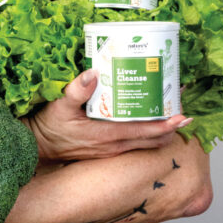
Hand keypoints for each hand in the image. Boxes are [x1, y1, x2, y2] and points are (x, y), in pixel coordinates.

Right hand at [25, 70, 192, 161]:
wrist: (38, 146)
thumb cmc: (50, 127)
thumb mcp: (59, 105)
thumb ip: (76, 90)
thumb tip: (92, 73)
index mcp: (108, 135)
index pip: (146, 132)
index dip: (168, 124)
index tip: (184, 114)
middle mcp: (115, 145)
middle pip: (154, 140)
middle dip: (172, 125)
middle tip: (180, 104)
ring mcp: (112, 149)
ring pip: (146, 143)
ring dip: (161, 129)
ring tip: (168, 108)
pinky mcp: (108, 149)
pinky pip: (136, 143)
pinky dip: (147, 132)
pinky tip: (144, 116)